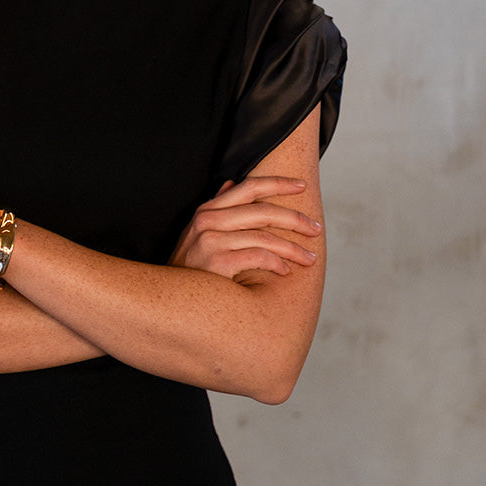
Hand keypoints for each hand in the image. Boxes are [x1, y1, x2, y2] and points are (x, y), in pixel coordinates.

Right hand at [169, 177, 321, 279]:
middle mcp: (207, 221)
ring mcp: (210, 241)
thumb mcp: (198, 235)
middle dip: (295, 219)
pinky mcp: (216, 262)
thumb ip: (217, 211)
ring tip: (309, 259)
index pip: (249, 187)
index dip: (278, 184)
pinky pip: (258, 257)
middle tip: (316, 230)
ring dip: (293, 249)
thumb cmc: (190, 270)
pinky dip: (277, 264)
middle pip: (263, 211)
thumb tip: (230, 184)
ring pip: (265, 237)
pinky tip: (285, 272)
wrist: (170, 301)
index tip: (302, 187)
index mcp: (207, 211)